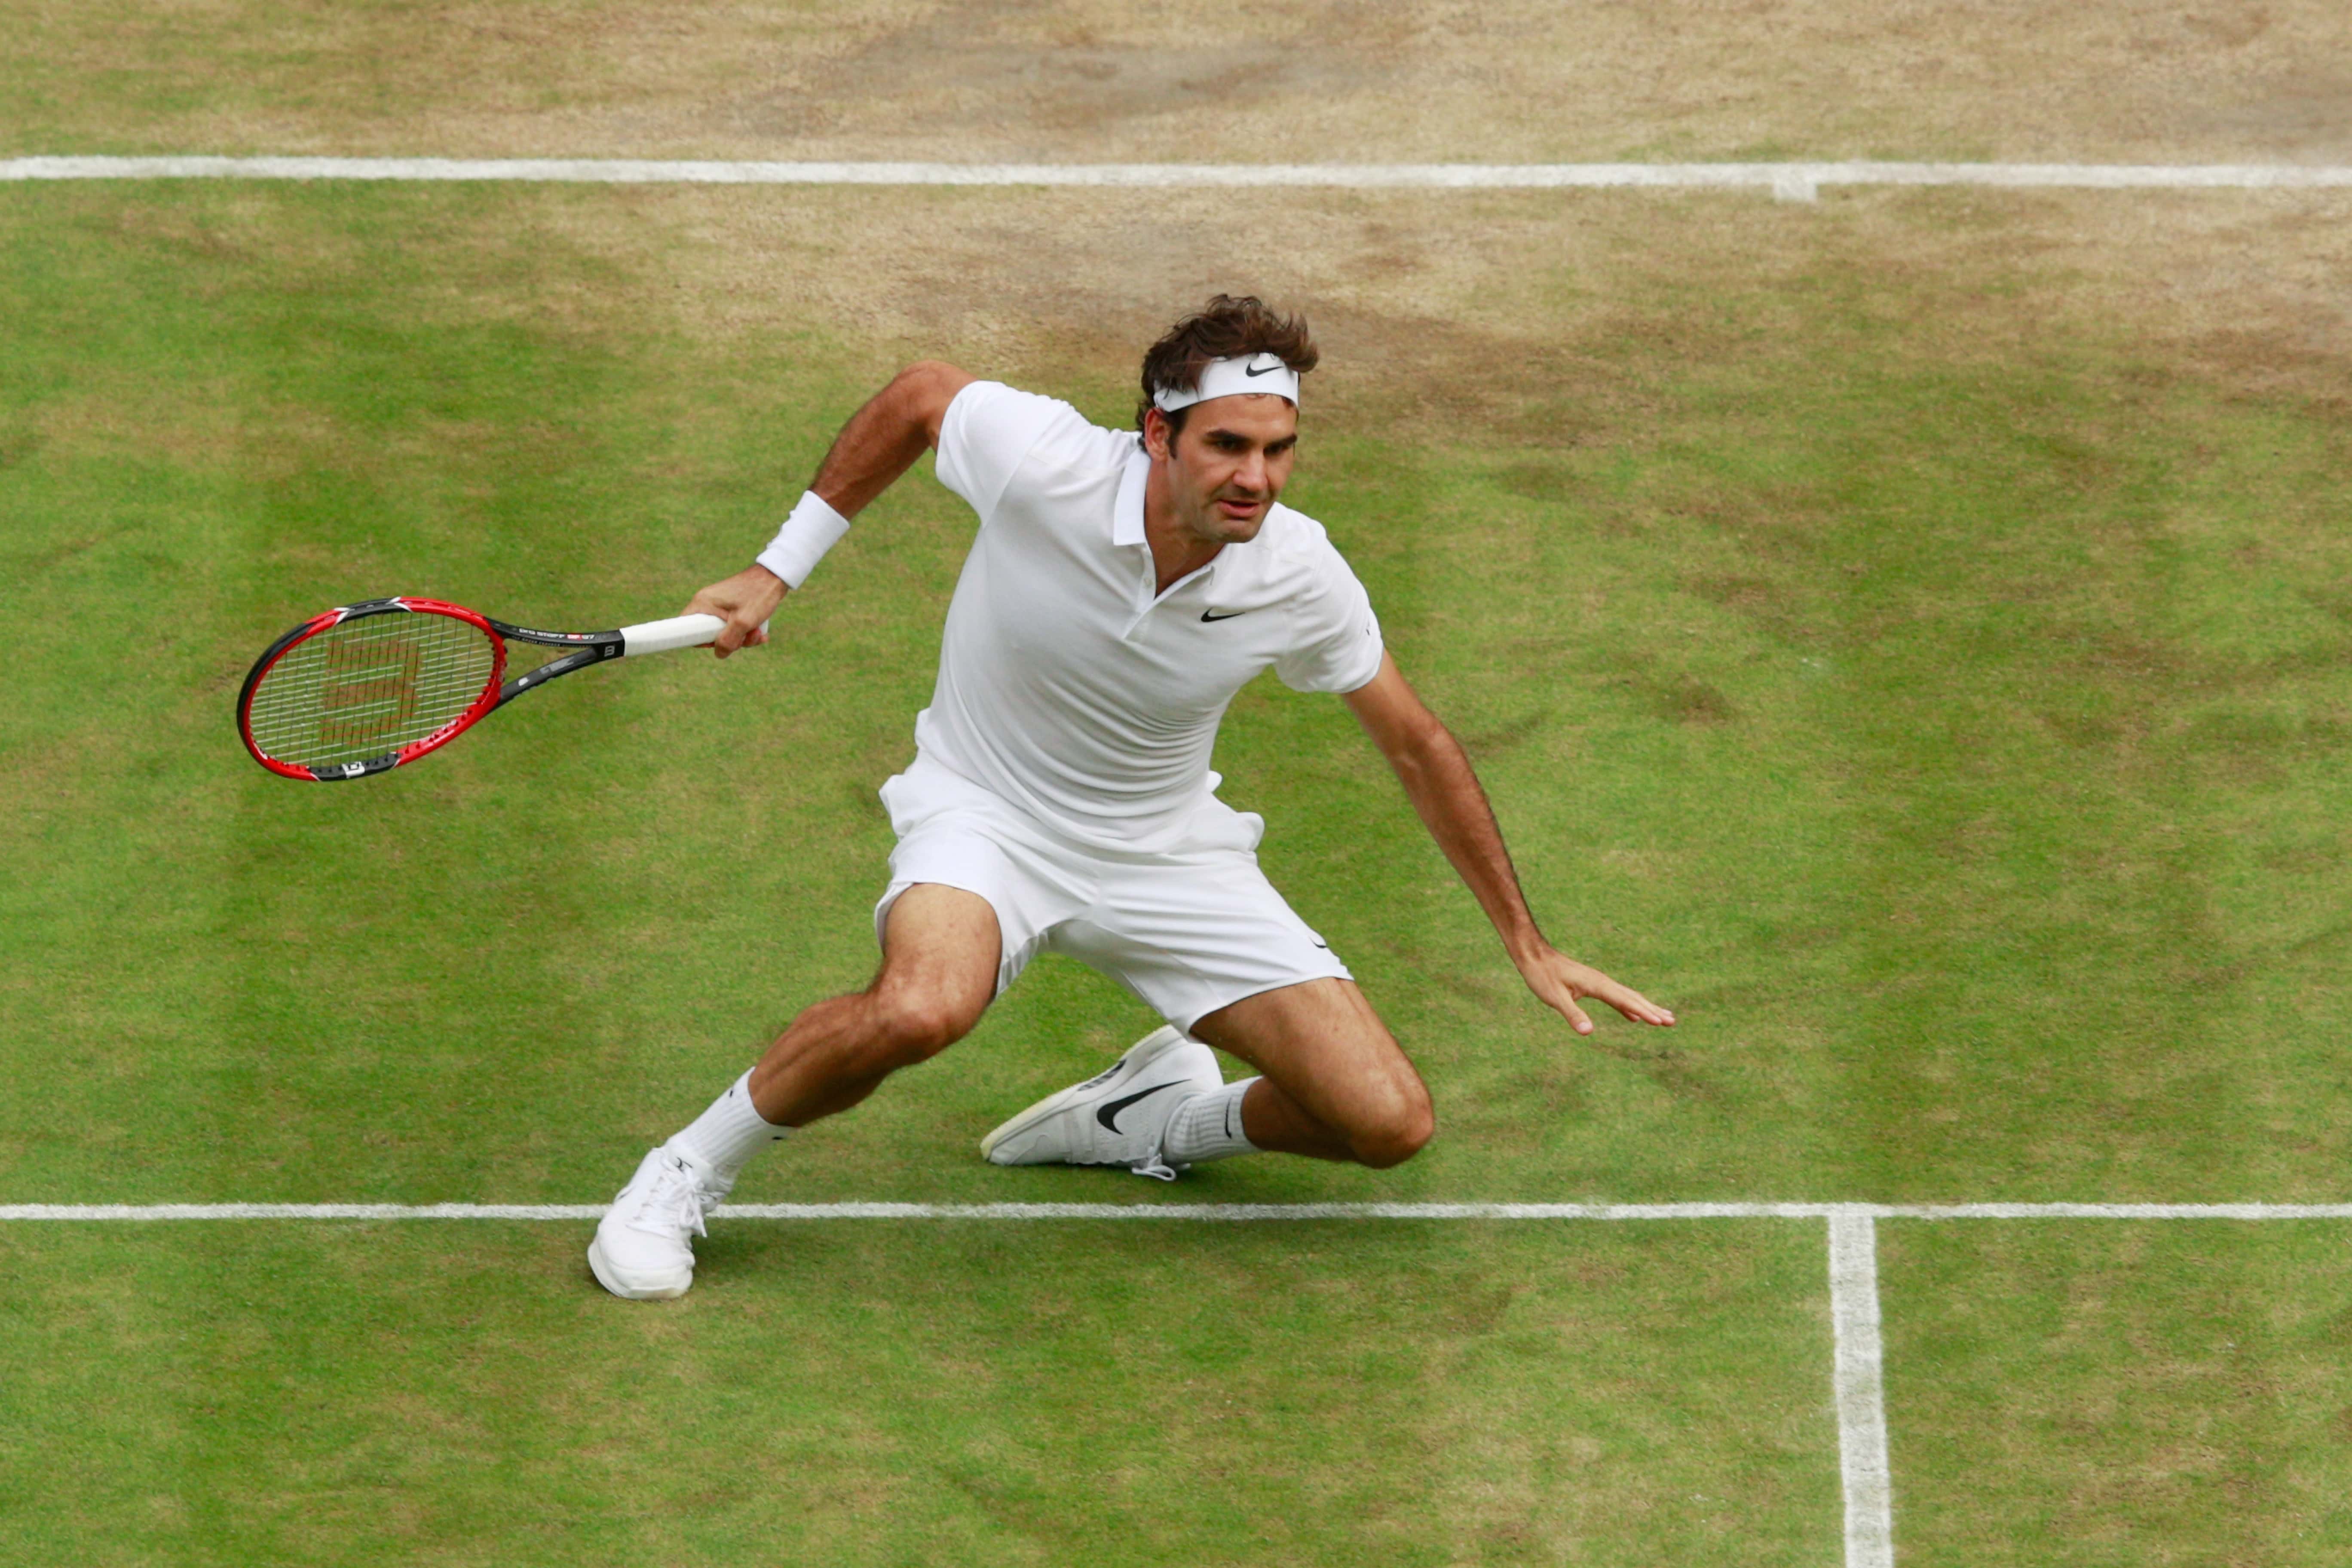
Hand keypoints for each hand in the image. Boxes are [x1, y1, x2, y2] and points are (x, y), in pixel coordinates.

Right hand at [684, 565, 788, 658]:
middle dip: (731, 642)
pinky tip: (761, 632)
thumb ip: (728, 641)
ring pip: (725, 632)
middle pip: (709, 634)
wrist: (776, 577)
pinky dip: (747, 632)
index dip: (700, 641)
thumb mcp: (743, 622)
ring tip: (759, 632)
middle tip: (746, 637)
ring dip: (743, 638)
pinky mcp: (732, 607)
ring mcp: (720, 605)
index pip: (686, 627)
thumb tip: (720, 653)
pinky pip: (734, 626)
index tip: (718, 643)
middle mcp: (708, 603)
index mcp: (703, 603)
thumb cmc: (759, 595)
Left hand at [1515, 943, 1675, 1035]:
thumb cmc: (1542, 976)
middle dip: (1652, 1009)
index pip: (1625, 1001)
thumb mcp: (1554, 997)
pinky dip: (1628, 1007)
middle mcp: (1602, 981)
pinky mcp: (1592, 984)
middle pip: (1633, 997)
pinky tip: (1633, 1016)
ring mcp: (1598, 982)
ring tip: (1663, 1018)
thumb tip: (1588, 1031)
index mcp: (1597, 984)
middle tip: (1672, 1022)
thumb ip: (1572, 1014)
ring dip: (1645, 1007)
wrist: (1533, 955)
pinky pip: (1616, 997)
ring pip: (1627, 996)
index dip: (1644, 1012)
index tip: (1661, 1022)